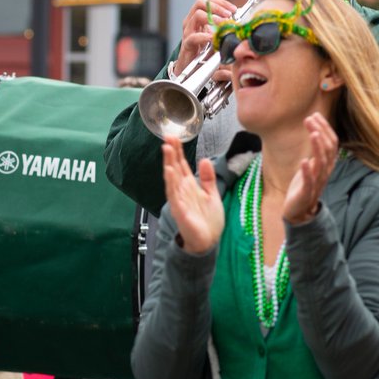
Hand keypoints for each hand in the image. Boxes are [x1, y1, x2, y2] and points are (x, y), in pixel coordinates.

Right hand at [162, 136, 223, 253]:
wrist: (209, 242)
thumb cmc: (209, 221)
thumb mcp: (212, 194)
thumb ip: (208, 178)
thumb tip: (204, 160)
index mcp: (189, 186)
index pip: (182, 165)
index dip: (178, 151)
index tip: (175, 137)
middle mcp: (182, 191)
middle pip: (175, 168)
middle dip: (171, 152)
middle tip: (168, 136)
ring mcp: (179, 200)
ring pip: (172, 178)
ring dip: (168, 163)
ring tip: (166, 148)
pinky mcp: (180, 210)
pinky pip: (174, 195)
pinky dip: (171, 183)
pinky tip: (169, 171)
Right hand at [175, 0, 237, 67]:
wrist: (190, 68)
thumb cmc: (202, 52)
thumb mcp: (214, 36)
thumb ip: (222, 28)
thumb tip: (237, 22)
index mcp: (198, 18)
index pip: (208, 1)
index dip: (222, 3)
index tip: (233, 10)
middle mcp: (191, 21)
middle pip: (200, 3)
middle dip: (217, 7)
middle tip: (229, 15)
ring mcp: (188, 32)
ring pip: (197, 15)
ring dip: (213, 18)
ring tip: (223, 24)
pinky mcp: (187, 44)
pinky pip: (194, 37)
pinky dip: (205, 36)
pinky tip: (213, 38)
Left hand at [282, 113, 339, 223]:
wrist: (298, 211)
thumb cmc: (304, 185)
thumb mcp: (311, 165)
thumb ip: (315, 151)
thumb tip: (315, 129)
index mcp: (327, 165)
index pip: (332, 143)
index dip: (325, 128)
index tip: (315, 114)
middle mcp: (325, 172)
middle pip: (328, 149)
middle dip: (320, 132)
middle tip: (310, 118)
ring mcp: (317, 182)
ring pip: (321, 163)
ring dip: (317, 146)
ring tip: (311, 133)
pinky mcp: (306, 192)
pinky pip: (309, 181)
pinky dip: (306, 171)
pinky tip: (303, 161)